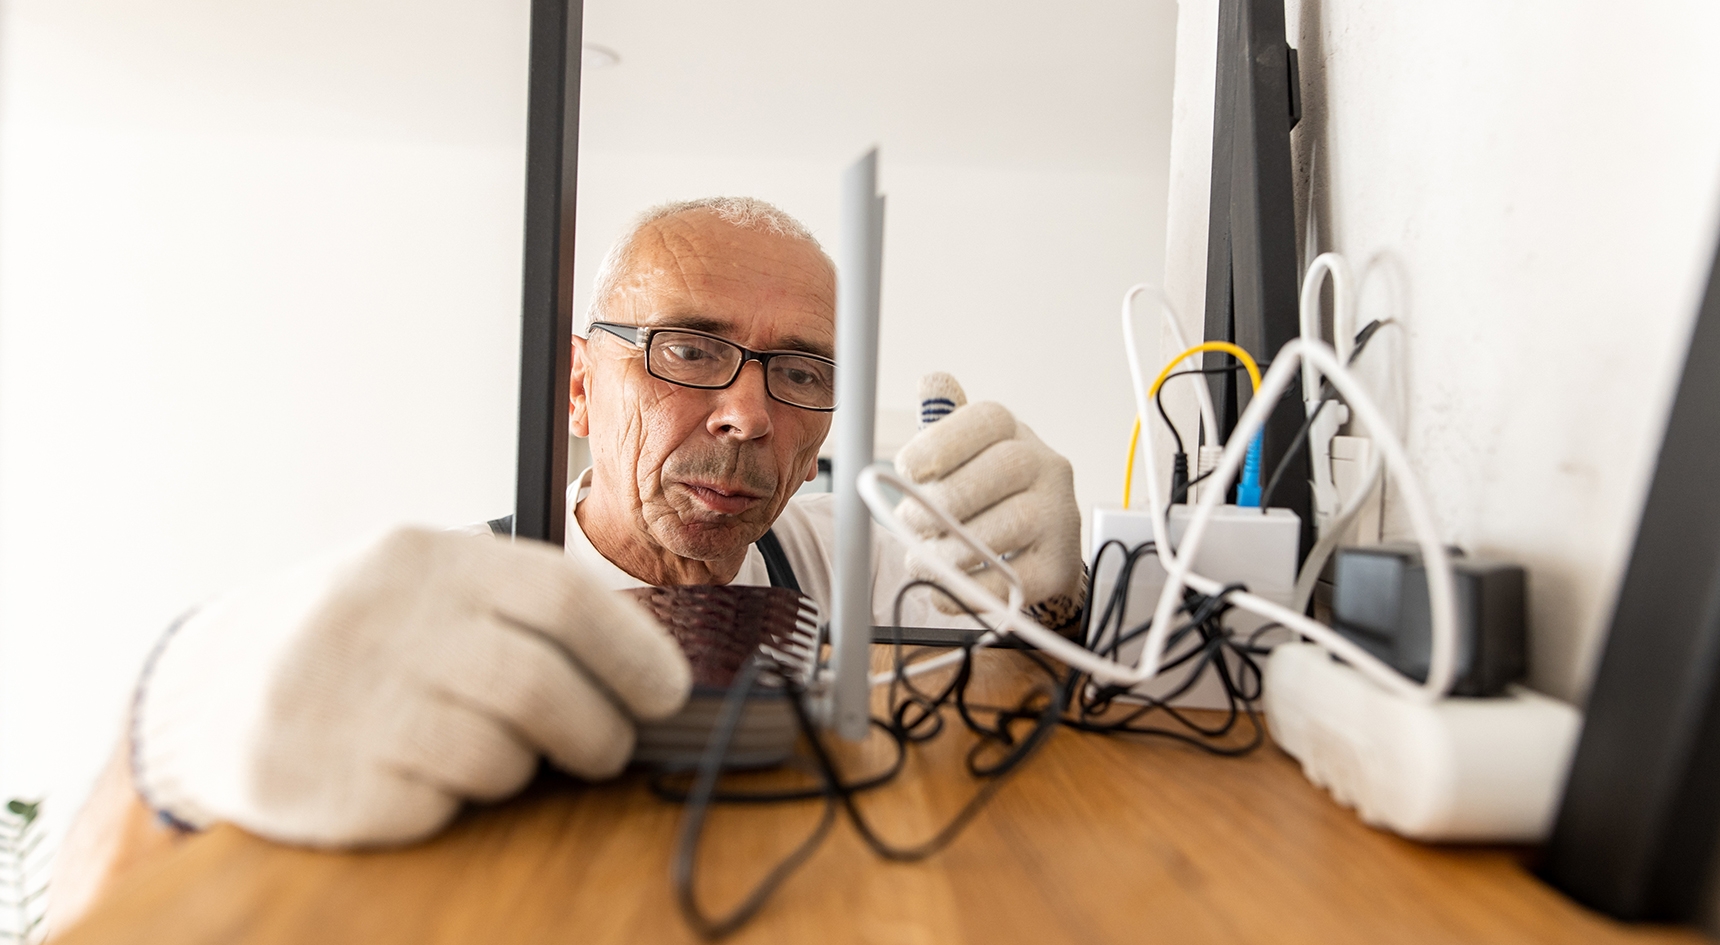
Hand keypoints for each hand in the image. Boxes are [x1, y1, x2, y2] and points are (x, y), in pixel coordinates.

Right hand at [131, 527, 690, 846]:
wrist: (209, 684)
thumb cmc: (360, 635)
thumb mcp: (427, 584)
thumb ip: (520, 609)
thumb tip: (645, 669)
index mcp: (421, 558)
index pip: (560, 598)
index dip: (632, 652)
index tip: (666, 692)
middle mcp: (376, 621)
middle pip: (539, 686)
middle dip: (597, 730)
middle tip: (607, 747)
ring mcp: (337, 703)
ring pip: (494, 756)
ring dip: (519, 768)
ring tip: (494, 754)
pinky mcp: (313, 783)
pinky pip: (433, 809)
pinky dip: (450, 802)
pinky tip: (421, 775)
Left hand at [893, 373, 1082, 623]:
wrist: (1037, 546)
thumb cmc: (986, 493)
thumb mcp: (963, 455)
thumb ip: (941, 427)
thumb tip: (932, 381)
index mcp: (1014, 432)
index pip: (986, 420)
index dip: (941, 442)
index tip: (905, 469)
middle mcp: (1047, 465)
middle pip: (998, 472)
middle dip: (940, 502)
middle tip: (907, 523)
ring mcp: (1059, 515)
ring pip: (1003, 530)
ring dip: (947, 550)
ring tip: (921, 557)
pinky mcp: (1058, 565)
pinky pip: (1010, 581)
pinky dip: (966, 589)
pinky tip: (943, 586)